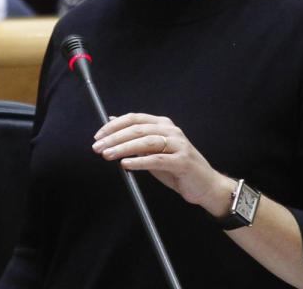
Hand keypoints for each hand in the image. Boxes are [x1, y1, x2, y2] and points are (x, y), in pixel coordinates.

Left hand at [92, 113, 235, 215]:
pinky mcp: (182, 161)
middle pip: (138, 129)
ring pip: (146, 142)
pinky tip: (126, 164)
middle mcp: (171, 131)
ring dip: (124, 148)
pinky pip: (157, 160)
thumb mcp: (153, 150)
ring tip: (108, 155)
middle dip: (114, 138)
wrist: (204, 185)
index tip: (98, 136)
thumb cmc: (176, 168)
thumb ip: (136, 137)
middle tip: (98, 147)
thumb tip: (112, 121)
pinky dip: (139, 161)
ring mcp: (178, 145)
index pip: (134, 118)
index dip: (114, 126)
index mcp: (163, 125)